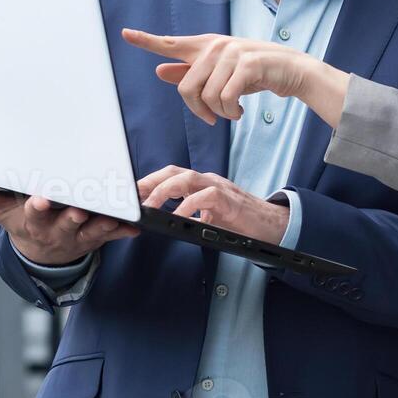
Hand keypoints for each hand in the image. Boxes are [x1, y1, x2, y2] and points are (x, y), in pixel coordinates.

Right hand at [0, 177, 139, 265]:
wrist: (42, 251)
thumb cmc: (22, 221)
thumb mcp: (0, 211)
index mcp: (33, 221)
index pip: (34, 214)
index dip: (37, 207)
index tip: (40, 199)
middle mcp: (57, 229)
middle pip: (66, 222)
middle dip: (73, 215)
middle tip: (80, 207)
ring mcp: (79, 235)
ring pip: (92, 229)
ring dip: (103, 223)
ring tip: (113, 216)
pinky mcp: (97, 237)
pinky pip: (112, 235)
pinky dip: (123, 230)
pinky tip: (135, 226)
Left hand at [122, 27, 349, 126]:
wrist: (292, 70)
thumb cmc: (254, 73)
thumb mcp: (221, 72)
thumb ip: (191, 72)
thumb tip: (159, 70)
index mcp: (206, 45)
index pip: (171, 43)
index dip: (146, 41)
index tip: (125, 34)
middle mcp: (216, 45)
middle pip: (186, 87)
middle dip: (198, 110)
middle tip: (212, 118)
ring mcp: (233, 53)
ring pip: (207, 97)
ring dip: (219, 114)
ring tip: (232, 112)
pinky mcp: (248, 64)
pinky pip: (225, 99)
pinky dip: (231, 113)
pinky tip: (240, 113)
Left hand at [137, 165, 288, 245]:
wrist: (270, 225)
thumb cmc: (238, 222)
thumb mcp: (208, 216)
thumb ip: (189, 213)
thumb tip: (164, 220)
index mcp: (200, 185)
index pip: (169, 176)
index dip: (147, 182)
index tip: (127, 194)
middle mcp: (207, 181)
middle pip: (173, 172)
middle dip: (148, 182)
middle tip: (130, 198)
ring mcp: (218, 187)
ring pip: (186, 178)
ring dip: (163, 191)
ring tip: (149, 207)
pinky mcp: (228, 199)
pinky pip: (204, 197)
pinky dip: (188, 206)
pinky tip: (177, 217)